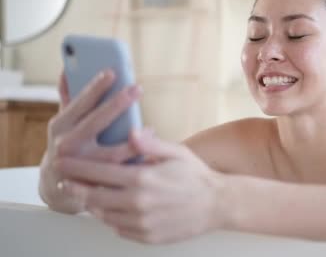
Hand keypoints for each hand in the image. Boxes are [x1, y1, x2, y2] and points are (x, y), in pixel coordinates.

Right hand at [40, 70, 141, 211]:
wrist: (58, 186)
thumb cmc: (68, 144)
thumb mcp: (64, 122)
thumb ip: (68, 97)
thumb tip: (68, 70)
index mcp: (61, 125)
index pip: (80, 103)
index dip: (95, 87)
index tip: (112, 72)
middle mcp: (68, 144)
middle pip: (96, 122)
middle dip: (117, 104)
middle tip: (136, 89)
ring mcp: (81, 166)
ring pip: (112, 153)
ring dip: (134, 141)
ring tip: (149, 129)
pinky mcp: (95, 183)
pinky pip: (120, 173)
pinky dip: (137, 161)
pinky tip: (150, 152)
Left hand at [55, 130, 223, 243]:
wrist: (218, 204)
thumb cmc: (197, 176)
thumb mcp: (176, 152)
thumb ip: (150, 145)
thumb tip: (131, 133)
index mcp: (142, 179)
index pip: (99, 172)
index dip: (77, 167)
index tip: (63, 162)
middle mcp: (138, 203)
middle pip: (94, 196)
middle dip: (75, 187)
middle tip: (64, 181)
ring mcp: (141, 223)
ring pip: (104, 215)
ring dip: (92, 204)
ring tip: (87, 195)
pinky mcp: (147, 237)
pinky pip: (118, 229)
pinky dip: (110, 219)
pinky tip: (112, 210)